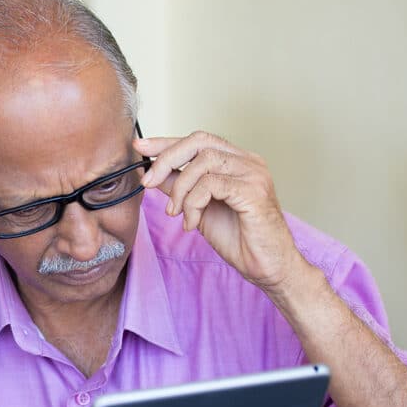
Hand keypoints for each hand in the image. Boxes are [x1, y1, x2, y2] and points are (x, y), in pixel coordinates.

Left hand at [136, 132, 309, 293]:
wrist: (267, 265)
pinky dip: (193, 203)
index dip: (166, 142)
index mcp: (236, 161)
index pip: (198, 140)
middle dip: (166, 159)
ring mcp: (253, 173)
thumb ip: (180, 187)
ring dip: (180, 189)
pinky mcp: (254, 190)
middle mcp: (247, 161)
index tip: (140, 146)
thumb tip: (153, 174)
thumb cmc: (239, 238)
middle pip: (199, 141)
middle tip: (148, 182)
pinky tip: (192, 222)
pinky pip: (211, 184)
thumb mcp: (199, 208)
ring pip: (202, 162)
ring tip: (176, 213)